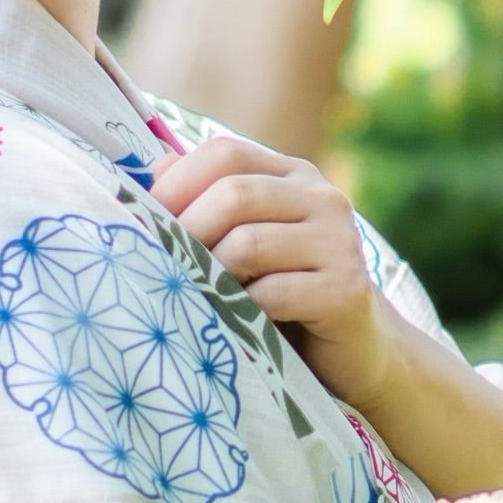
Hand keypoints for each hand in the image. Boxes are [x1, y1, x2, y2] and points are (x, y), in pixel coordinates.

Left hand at [150, 131, 391, 409]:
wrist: (356, 349)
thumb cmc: (283, 292)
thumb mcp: (244, 240)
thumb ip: (206, 201)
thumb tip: (153, 169)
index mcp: (294, 175)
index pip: (226, 153)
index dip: (177, 183)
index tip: (147, 220)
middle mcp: (322, 198)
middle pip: (234, 195)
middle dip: (187, 231)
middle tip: (162, 265)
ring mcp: (340, 242)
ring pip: (248, 244)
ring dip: (210, 275)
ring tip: (197, 296)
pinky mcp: (346, 291)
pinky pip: (272, 294)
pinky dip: (241, 309)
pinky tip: (234, 322)